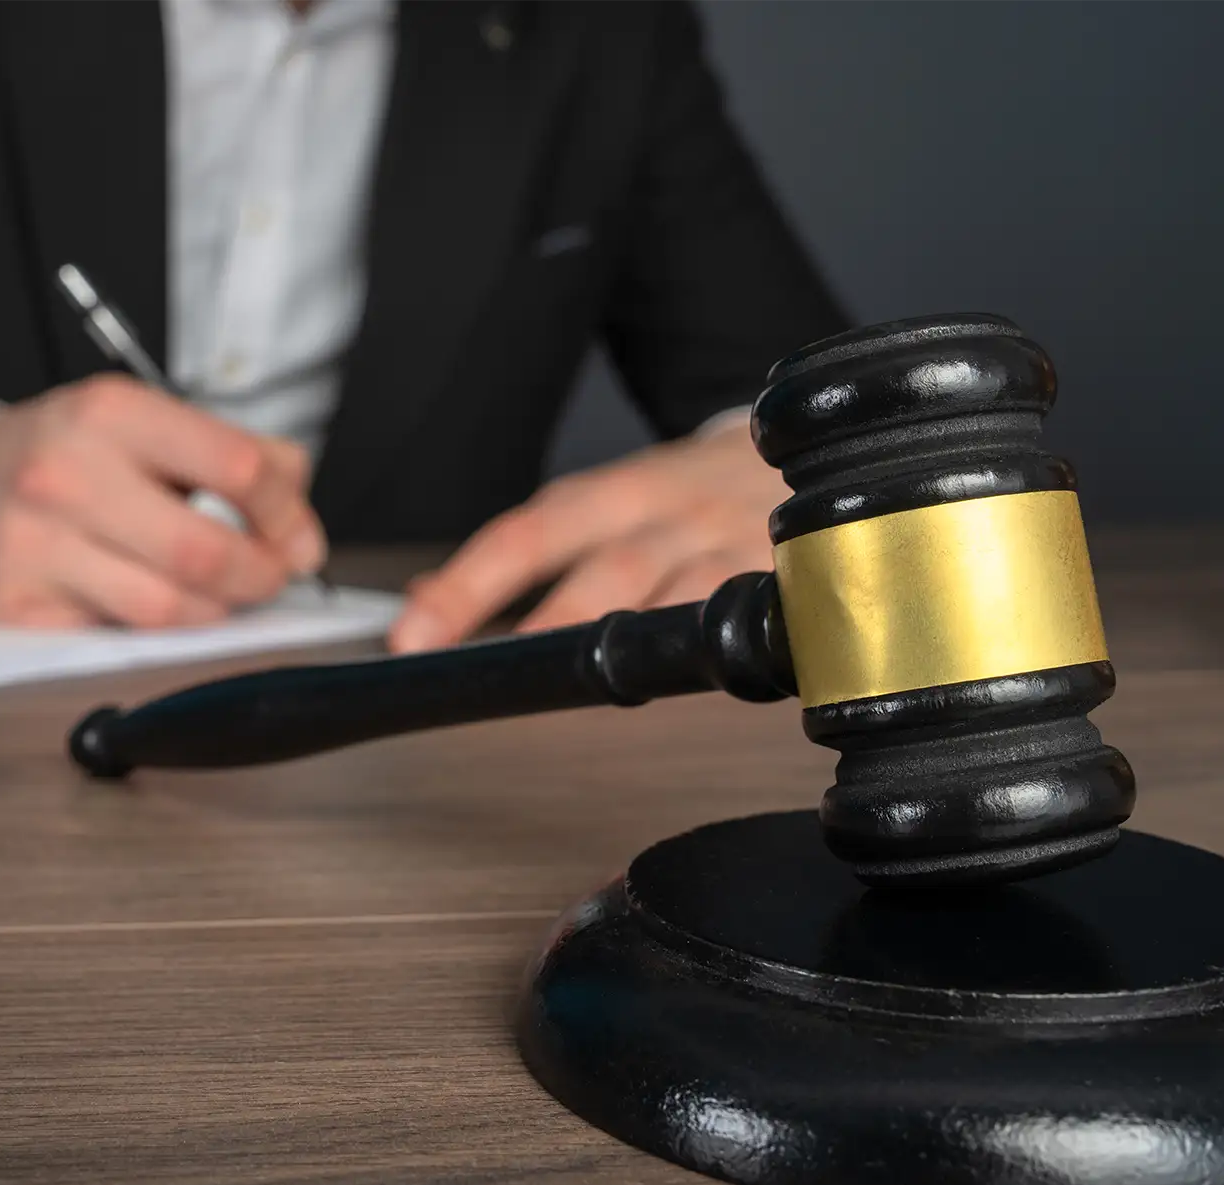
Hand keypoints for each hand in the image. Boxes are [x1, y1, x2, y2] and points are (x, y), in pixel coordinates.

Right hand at [0, 374, 326, 627]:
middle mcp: (67, 474)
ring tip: (220, 594)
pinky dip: (156, 631)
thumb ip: (233, 454)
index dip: (287, 514)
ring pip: (166, 609)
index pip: (237, 467)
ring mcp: (34, 545)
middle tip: (271, 576)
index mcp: (111, 413)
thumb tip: (299, 511)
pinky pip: (117, 636)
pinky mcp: (16, 606)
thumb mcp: (141, 423)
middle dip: (260, 575)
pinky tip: (154, 603)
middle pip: (204, 552)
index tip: (300, 539)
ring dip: (215, 611)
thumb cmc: (62, 454)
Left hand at [389, 424, 781, 651]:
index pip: (527, 536)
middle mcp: (673, 514)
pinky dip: (720, 644)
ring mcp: (734, 547)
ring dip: (630, 642)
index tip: (414, 634)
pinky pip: (753, 616)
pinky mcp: (789, 579)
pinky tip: (694, 676)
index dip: (467, 587)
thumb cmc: (694, 494)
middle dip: (549, 622)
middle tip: (497, 667)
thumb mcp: (606, 503)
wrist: (809, 458)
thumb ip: (526, 552)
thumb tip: (422, 601)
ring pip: (682, 595)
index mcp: (617, 494)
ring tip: (578, 688)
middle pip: (607, 567)